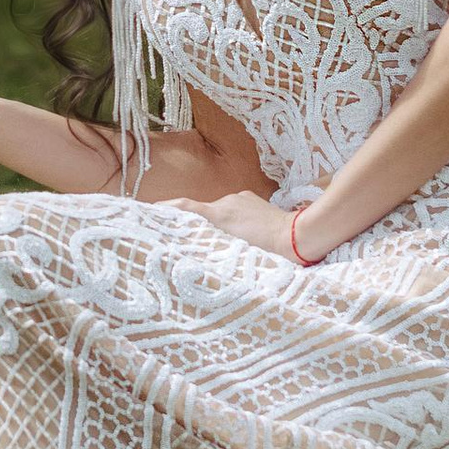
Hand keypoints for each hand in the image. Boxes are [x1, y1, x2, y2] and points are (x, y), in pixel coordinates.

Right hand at [170, 190, 302, 257]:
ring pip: (221, 211)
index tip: (152, 209)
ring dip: (221, 224)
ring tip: (230, 242)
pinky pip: (235, 208)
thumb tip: (198, 240)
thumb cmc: (267, 250)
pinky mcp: (251, 197)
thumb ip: (212, 241)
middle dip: (200, 225)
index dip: (167, 208)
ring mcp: (240, 197)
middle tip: (199, 241)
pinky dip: (234, 219)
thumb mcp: (234, 251)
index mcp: (220, 213)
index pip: (186, 207)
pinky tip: (245, 233)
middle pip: (204, 213)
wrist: (296, 237)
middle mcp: (227, 200)